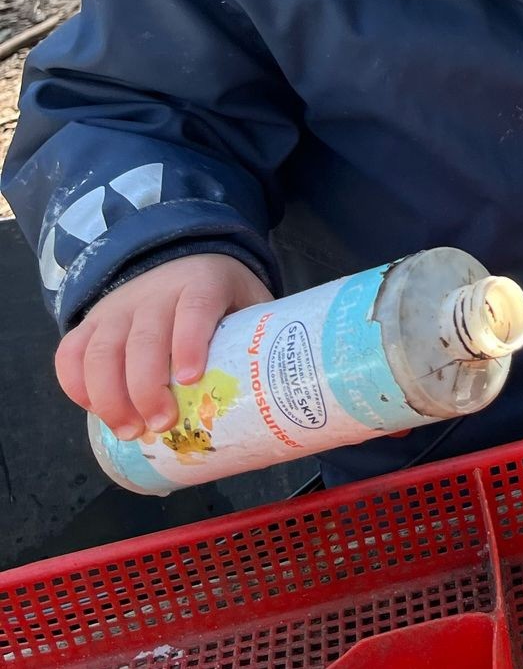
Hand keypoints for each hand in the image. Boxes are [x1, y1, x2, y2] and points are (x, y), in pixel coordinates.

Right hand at [55, 254, 270, 440]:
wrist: (181, 256)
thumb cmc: (220, 293)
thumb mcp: (249, 299)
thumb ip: (261, 333)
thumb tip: (287, 391)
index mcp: (202, 283)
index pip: (194, 309)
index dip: (189, 342)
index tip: (190, 379)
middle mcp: (155, 292)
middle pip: (144, 339)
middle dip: (147, 387)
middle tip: (160, 424)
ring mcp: (119, 307)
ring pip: (101, 350)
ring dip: (109, 396)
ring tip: (128, 430)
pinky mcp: (92, 321)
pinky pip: (70, 352)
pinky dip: (75, 385)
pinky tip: (94, 410)